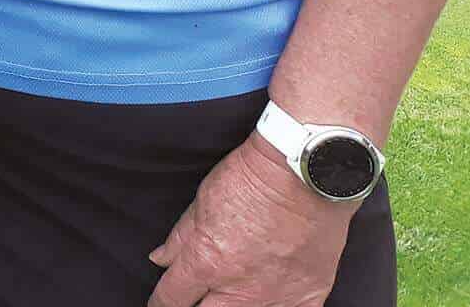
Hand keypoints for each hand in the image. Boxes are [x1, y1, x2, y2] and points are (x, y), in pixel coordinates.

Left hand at [147, 136, 354, 306]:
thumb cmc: (252, 180)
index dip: (161, 302)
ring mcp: (276, 298)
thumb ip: (180, 239)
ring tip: (231, 295)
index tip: (160, 302)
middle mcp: (240, 289)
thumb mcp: (202, 202)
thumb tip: (161, 260)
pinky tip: (267, 301)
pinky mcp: (309, 298)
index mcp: (206, 263)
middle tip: (197, 296)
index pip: (172, 298)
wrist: (305, 175)